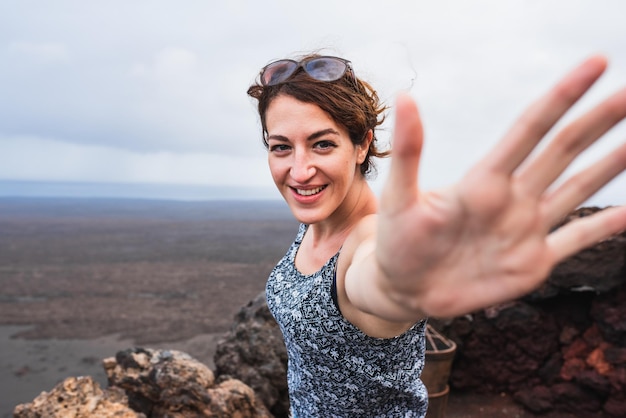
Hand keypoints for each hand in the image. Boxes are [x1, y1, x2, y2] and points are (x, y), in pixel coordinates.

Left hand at [378, 55, 625, 317]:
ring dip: (608, 165)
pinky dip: (603, 228)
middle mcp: (512, 199)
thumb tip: (403, 95)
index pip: (529, 129)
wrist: (405, 288)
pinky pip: (575, 241)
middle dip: (596, 122)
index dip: (561, 97)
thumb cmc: (398, 240)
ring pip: (576, 189)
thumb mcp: (399, 197)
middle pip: (561, 151)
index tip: (594, 64)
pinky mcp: (532, 262)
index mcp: (483, 181)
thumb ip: (409, 151)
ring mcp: (526, 229)